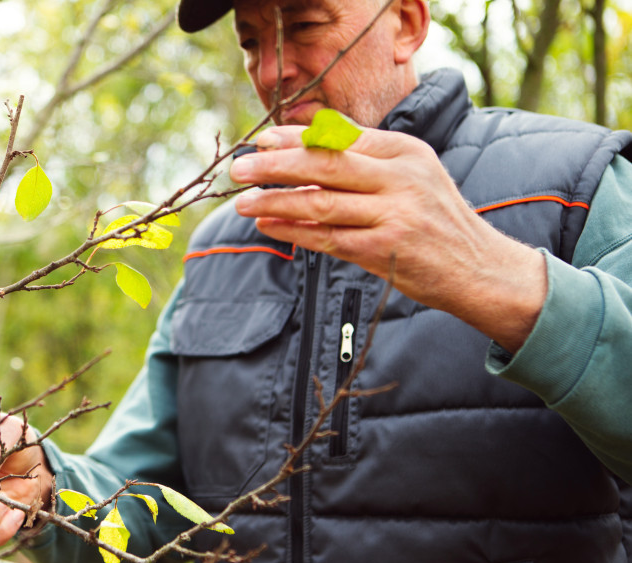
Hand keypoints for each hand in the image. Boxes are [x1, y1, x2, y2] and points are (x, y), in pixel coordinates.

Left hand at [230, 125, 546, 351]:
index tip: (260, 140)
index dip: (294, 139)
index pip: (338, 138)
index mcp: (404, 151)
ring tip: (243, 203)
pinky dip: (294, 232)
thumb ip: (364, 157)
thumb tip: (304, 141)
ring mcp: (394, 215)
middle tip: (239, 169)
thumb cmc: (434, 218)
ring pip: (321, 204)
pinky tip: (269, 227)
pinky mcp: (385, 250)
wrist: (479, 268)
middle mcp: (401, 178)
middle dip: (275, 166)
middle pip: (325, 166)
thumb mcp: (410, 174)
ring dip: (276, 202)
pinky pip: (328, 239)